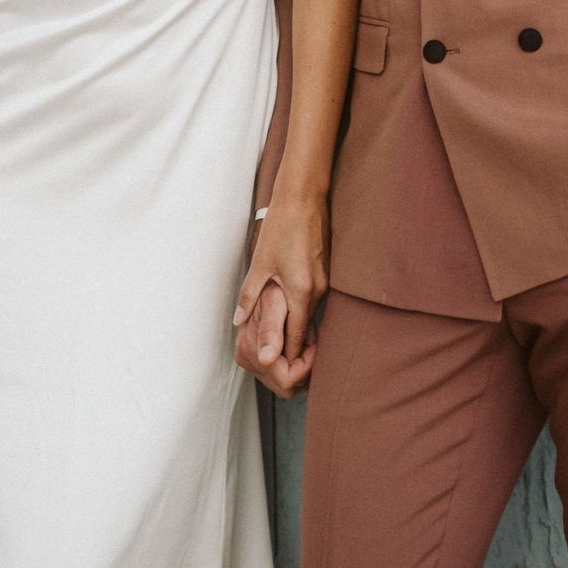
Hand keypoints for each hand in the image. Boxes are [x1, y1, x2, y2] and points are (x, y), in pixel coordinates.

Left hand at [233, 191, 327, 361]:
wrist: (303, 198)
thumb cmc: (280, 228)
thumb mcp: (260, 264)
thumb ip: (250, 296)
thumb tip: (239, 321)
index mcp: (301, 292)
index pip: (296, 335)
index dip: (288, 353)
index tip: (280, 369)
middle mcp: (318, 289)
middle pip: (305, 325)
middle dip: (293, 342)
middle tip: (279, 357)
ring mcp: (326, 280)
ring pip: (311, 311)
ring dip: (298, 322)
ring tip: (283, 335)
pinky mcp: (328, 270)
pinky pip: (316, 296)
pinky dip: (304, 304)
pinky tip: (292, 304)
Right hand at [234, 278, 316, 396]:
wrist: (266, 278)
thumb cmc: (274, 286)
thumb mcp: (276, 302)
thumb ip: (271, 330)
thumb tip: (267, 359)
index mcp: (249, 348)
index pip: (287, 379)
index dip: (305, 364)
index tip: (312, 342)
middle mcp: (245, 357)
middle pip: (285, 386)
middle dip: (303, 365)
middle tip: (309, 340)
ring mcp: (248, 360)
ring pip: (284, 383)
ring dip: (299, 364)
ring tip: (303, 338)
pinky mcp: (253, 358)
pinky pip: (280, 374)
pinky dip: (293, 362)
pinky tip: (296, 341)